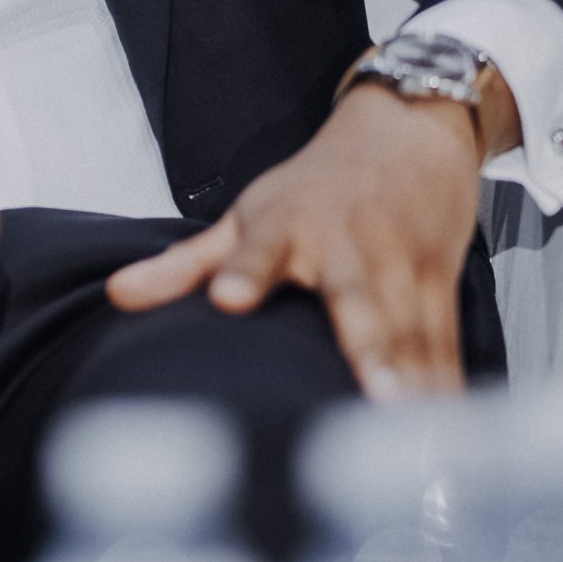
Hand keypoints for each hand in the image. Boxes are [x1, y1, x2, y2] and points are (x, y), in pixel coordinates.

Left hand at [105, 76, 513, 396]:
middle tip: (375, 395)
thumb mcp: (247, 215)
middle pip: (358, 298)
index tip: (229, 300)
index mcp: (289, 226)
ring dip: (416, 378)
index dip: (246, 273)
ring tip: (412, 428)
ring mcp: (402, 265)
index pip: (260, 249)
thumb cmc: (317, 186)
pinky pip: (442, 341)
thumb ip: (186, 264)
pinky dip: (446, 384)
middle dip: (369, 346)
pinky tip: (444, 430)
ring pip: (410, 327)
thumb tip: (116, 296)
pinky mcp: (439, 284)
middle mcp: (350, 245)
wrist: (408, 131)